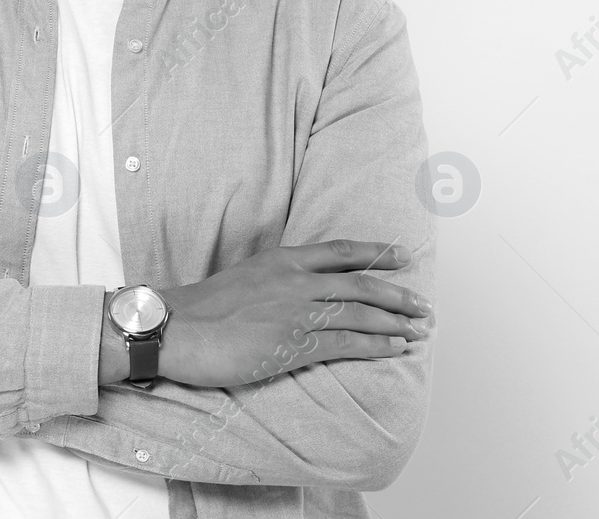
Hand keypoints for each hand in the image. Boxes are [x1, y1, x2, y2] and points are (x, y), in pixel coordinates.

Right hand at [150, 240, 431, 387]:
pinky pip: (346, 342)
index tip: (402, 256)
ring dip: (395, 322)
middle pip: (359, 283)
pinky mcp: (293, 344)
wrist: (175, 329)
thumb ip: (275, 280)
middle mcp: (294, 281)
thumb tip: (297, 291)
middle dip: (397, 294)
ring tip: (418, 329)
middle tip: (422, 304)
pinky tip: (395, 347)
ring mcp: (296, 312)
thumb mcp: (243, 278)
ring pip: (360, 312)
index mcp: (281, 260)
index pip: (340, 251)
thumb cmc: (202, 309)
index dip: (376, 253)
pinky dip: (376, 344)